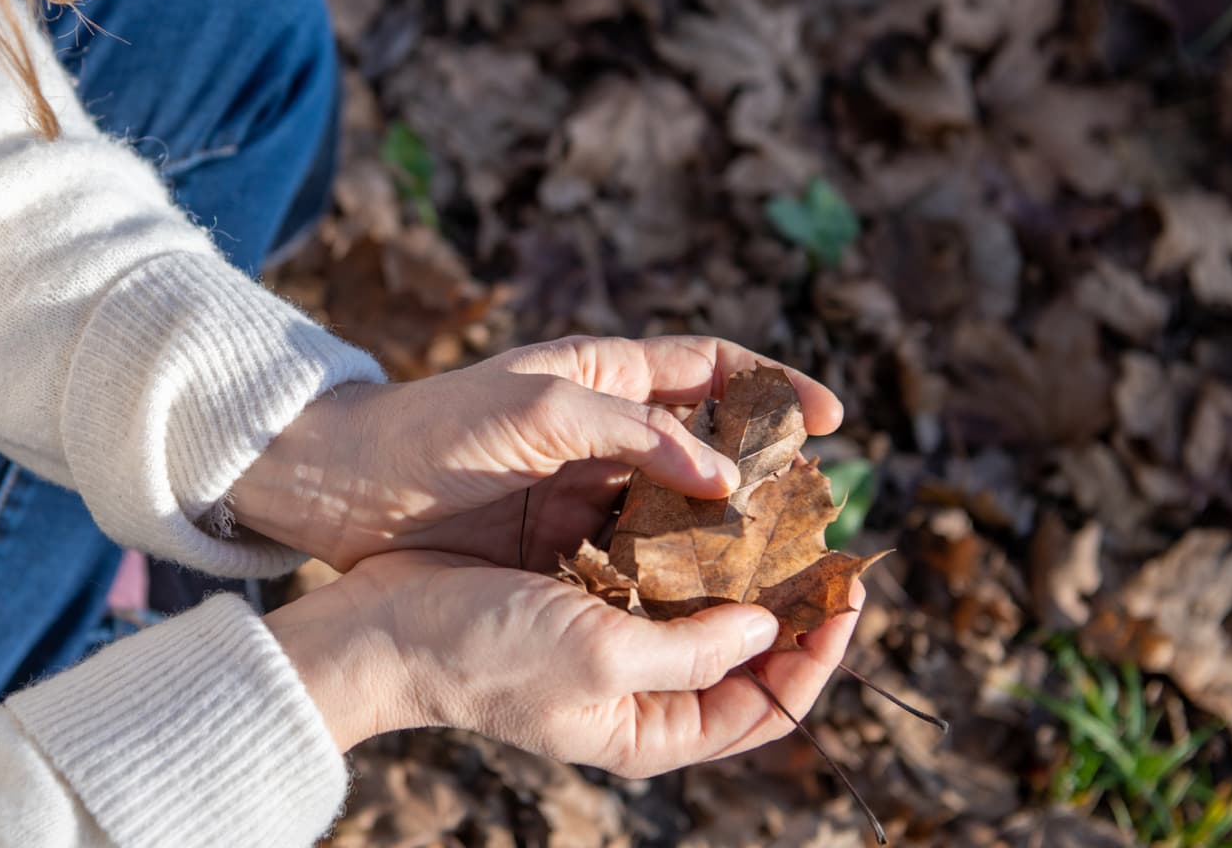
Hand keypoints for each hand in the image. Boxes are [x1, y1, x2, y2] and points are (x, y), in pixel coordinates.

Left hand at [232, 335, 842, 570]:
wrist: (344, 486)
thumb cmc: (436, 429)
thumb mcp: (539, 413)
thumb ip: (635, 433)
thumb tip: (724, 476)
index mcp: (602, 373)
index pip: (711, 370)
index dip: (776, 388)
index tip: (832, 421)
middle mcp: (602, 429)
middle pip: (707, 446)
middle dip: (765, 475)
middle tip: (815, 516)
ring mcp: (582, 488)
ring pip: (678, 509)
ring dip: (726, 535)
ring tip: (778, 570)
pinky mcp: (559, 540)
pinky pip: (637, 556)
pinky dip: (675, 574)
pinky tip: (707, 603)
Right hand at [265, 550, 862, 770]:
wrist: (385, 627)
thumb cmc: (485, 653)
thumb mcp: (601, 656)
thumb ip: (693, 648)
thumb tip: (766, 629)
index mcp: (655, 729)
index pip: (769, 705)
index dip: (818, 653)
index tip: (846, 591)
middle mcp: (642, 694)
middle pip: (748, 657)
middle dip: (790, 603)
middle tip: (823, 540)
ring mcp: (613, 644)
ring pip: (707, 609)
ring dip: (742, 565)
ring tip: (777, 512)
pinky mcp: (584, 599)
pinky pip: (657, 574)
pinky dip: (686, 543)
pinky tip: (702, 501)